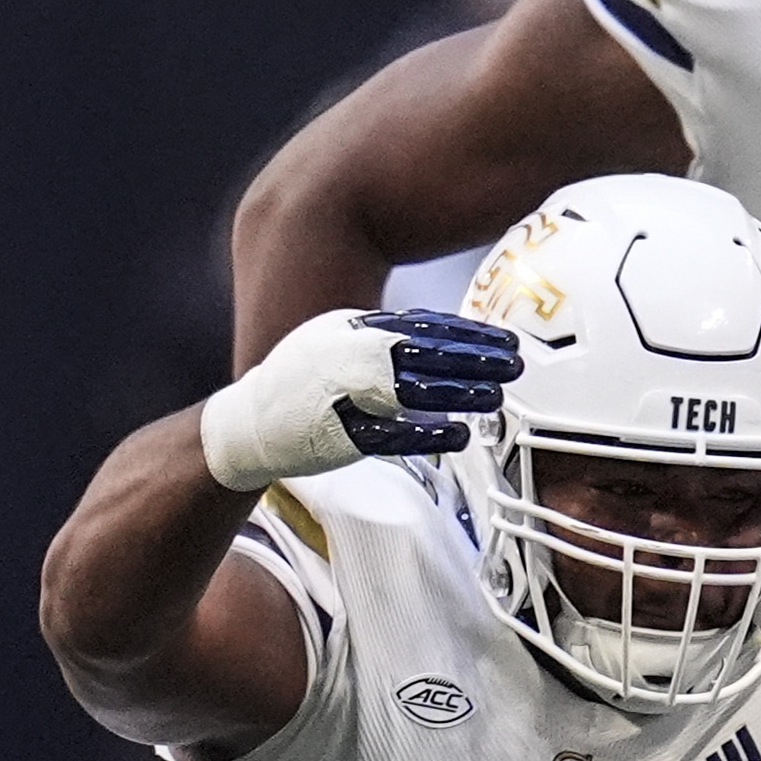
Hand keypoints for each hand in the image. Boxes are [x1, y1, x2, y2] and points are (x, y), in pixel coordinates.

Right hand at [201, 308, 521, 491]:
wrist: (247, 425)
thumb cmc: (305, 383)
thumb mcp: (341, 341)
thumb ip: (388, 337)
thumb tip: (449, 337)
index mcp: (351, 328)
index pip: (419, 324)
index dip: (466, 333)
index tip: (505, 339)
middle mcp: (346, 354)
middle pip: (421, 352)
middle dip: (471, 357)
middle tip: (513, 363)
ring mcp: (340, 393)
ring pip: (409, 389)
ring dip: (457, 393)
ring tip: (493, 397)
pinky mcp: (338, 434)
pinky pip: (390, 433)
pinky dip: (427, 434)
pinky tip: (459, 435)